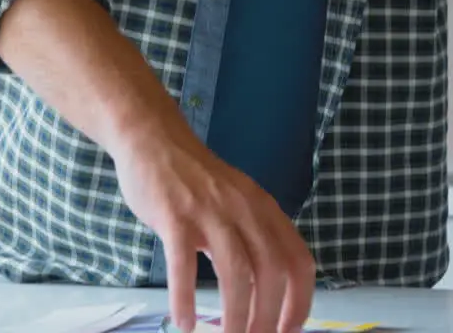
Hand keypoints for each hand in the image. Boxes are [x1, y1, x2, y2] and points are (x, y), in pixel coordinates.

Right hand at [112, 124, 314, 332]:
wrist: (153, 138)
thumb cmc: (194, 178)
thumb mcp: (237, 201)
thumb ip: (252, 237)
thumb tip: (264, 290)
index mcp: (264, 209)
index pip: (298, 260)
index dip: (300, 300)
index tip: (288, 329)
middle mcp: (244, 209)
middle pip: (271, 272)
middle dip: (267, 317)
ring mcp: (209, 212)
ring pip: (235, 273)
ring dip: (235, 315)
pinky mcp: (174, 216)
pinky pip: (183, 265)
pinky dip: (185, 298)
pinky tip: (184, 322)